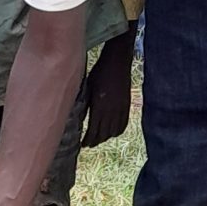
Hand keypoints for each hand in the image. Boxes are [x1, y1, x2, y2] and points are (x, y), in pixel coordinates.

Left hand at [81, 31, 134, 147]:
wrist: (118, 61)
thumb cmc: (100, 71)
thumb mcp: (88, 86)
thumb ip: (85, 103)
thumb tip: (80, 118)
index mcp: (99, 106)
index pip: (94, 130)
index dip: (88, 140)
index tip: (83, 144)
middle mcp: (111, 110)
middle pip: (104, 133)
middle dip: (96, 141)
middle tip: (89, 144)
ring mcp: (121, 108)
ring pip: (114, 131)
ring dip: (106, 137)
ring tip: (99, 139)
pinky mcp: (127, 105)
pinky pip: (124, 123)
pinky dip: (118, 131)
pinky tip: (112, 132)